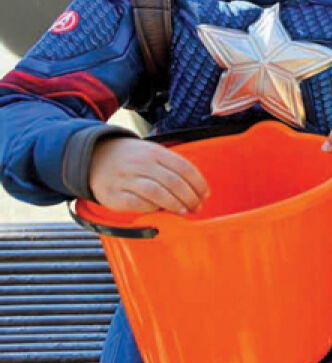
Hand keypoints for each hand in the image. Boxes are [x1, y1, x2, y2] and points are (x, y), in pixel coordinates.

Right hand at [88, 137, 208, 212]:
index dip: (198, 183)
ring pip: (157, 192)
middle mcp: (140, 163)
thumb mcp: (151, 152)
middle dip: (190, 197)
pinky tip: (161, 210)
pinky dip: (153, 208)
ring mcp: (126, 178)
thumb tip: (196, 188)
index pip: (183, 167)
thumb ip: (171, 166)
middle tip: (198, 207)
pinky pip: (138, 204)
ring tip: (184, 211)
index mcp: (154, 151)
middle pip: (173, 182)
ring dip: (175, 204)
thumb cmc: (131, 158)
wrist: (94, 156)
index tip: (205, 194)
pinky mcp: (114, 195)